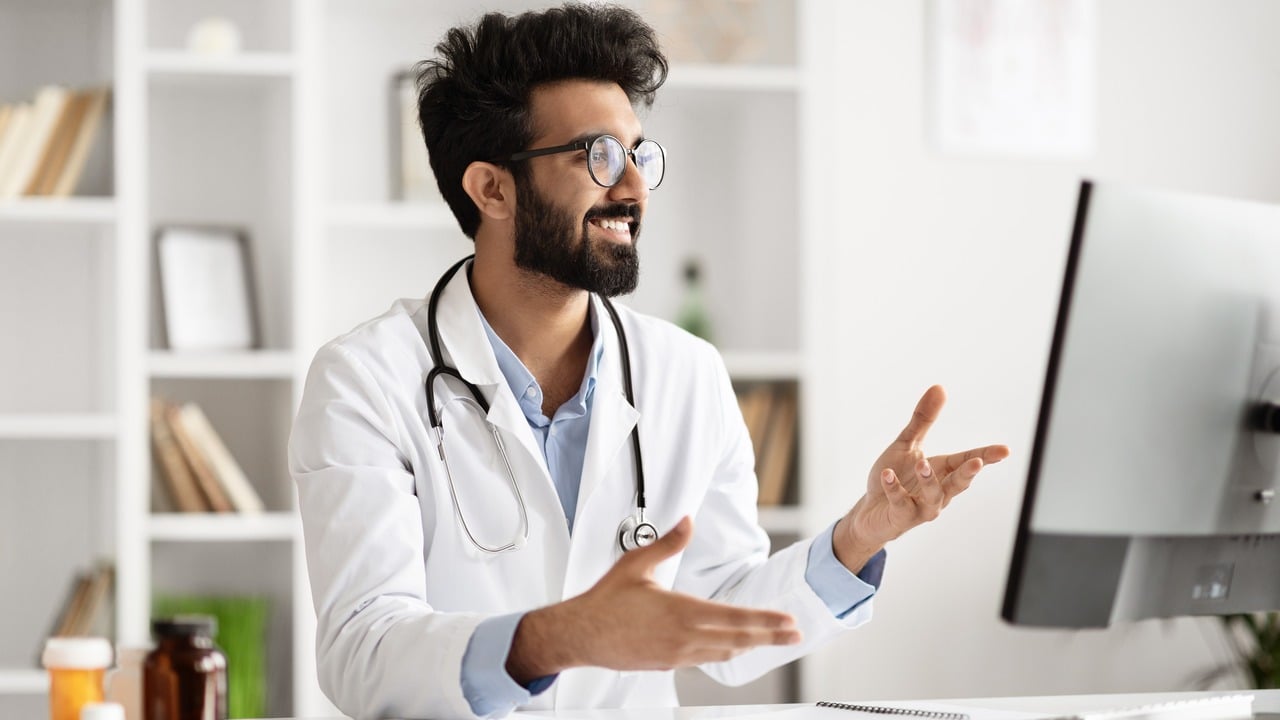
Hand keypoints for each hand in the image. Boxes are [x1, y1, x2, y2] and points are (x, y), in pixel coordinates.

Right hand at [506, 516, 800, 680]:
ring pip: (724, 651)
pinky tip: (733, 646)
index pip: (734, 618)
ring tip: (771, 639)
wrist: (581, 635)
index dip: (765, 621)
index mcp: (681, 611)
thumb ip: (668, 542)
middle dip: (770, 636)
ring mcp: (677, 654)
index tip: (787, 621)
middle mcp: (684, 637)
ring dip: (750, 645)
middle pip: (738, 639)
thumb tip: (687, 521)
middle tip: (794, 635)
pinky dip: (725, 651)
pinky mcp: (668, 664)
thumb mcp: (636, 563)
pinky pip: (705, 658)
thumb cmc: (605, 601)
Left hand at [833, 385, 1009, 572]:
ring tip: (922, 463)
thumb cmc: (895, 477)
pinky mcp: (901, 517)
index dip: (987, 456)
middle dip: (968, 473)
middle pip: (958, 483)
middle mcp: (938, 492)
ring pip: (933, 497)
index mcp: (943, 472)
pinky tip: (887, 475)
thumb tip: (939, 387)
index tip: (1005, 450)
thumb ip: (923, 420)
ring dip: (929, 481)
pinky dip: (894, 488)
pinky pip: (900, 503)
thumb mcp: (908, 444)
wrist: (871, 511)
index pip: (967, 461)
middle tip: (976, 462)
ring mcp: (921, 507)